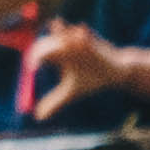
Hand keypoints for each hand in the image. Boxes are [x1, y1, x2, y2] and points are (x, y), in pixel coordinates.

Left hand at [19, 28, 149, 119]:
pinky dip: (77, 34)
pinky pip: (81, 31)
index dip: (33, 59)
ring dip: (58, 37)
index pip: (38, 54)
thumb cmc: (92, 80)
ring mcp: (76, 39)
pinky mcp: (91, 37)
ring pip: (61, 34)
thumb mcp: (71, 93)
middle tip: (40, 61)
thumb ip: (55, 103)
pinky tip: (80, 36)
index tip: (33, 69)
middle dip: (42, 50)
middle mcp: (64, 46)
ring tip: (60, 47)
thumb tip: (38, 117)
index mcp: (57, 57)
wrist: (115, 73)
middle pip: (46, 43)